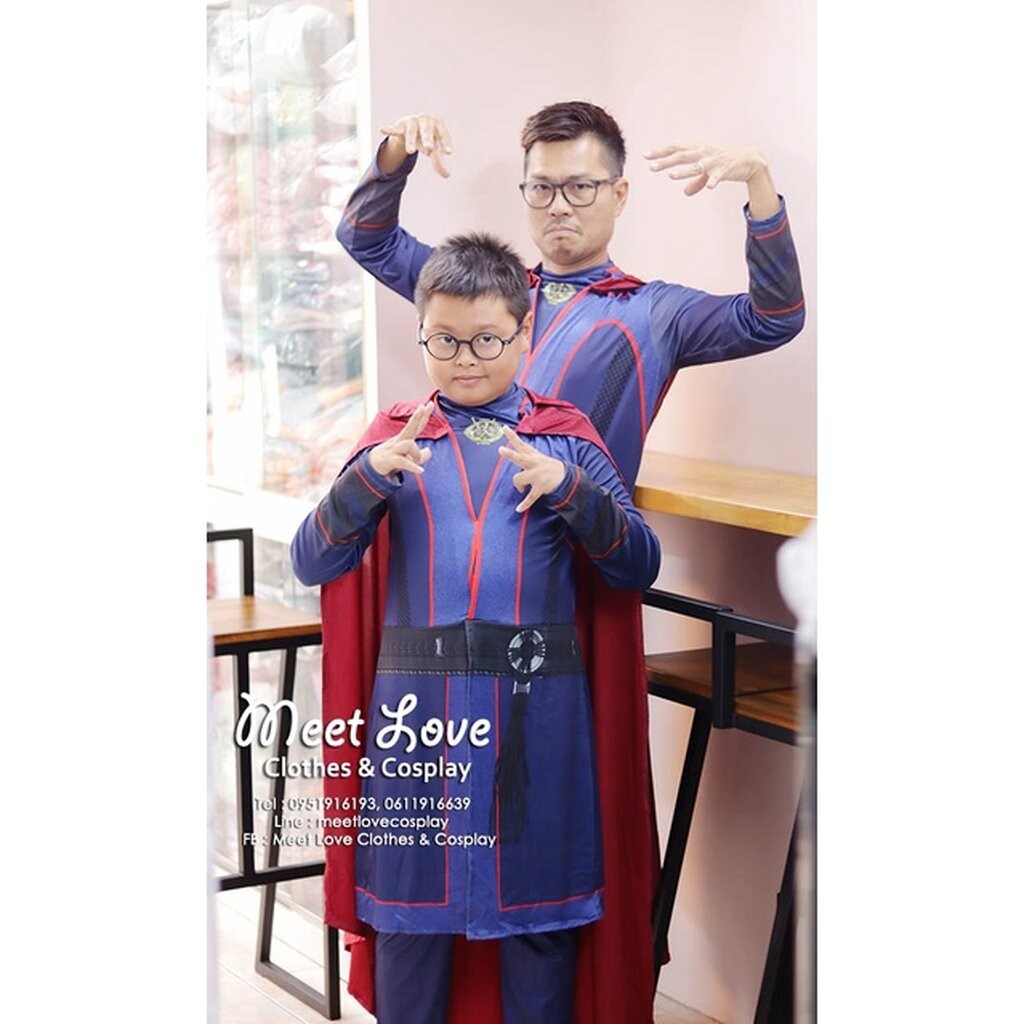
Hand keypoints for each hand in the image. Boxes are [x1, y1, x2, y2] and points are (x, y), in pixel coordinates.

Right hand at [368, 402, 433, 479]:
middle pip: (409, 426)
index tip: (430, 404)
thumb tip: (429, 451)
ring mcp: (394, 449)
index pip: (415, 425)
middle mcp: (399, 441)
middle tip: (422, 408)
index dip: (423, 415)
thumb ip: (421, 455)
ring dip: (417, 454)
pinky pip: (403, 461)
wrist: (372, 465)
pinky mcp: (390, 460)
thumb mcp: (409, 457)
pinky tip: (421, 471)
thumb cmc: (393, 458)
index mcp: (405, 438)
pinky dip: (413, 467)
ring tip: (418, 463)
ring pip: (409, 444)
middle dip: (416, 417)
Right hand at [379, 113, 452, 176]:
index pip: (442, 134)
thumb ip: (439, 162)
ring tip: (410, 152)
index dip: (445, 142)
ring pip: (411, 132)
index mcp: (437, 125)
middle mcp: (425, 121)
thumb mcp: (434, 150)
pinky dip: (389, 129)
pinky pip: (395, 129)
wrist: (413, 127)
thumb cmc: (427, 138)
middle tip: (429, 149)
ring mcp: (412, 122)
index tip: (448, 153)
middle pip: (427, 130)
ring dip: (411, 141)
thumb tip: (447, 175)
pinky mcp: (400, 126)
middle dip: (427, 138)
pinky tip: (382, 129)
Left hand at [498, 427, 566, 512]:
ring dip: (518, 485)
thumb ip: (525, 453)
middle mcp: (534, 464)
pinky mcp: (540, 487)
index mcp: (533, 456)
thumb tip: (508, 451)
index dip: (512, 436)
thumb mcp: (538, 456)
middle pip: (520, 458)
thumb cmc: (547, 466)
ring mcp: (537, 476)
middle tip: (500, 450)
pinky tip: (518, 509)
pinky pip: (530, 497)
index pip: (521, 444)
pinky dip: (524, 504)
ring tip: (520, 488)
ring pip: (519, 479)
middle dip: (510, 455)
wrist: (565, 477)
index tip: (503, 428)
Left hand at [643, 143, 778, 218]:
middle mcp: (704, 152)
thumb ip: (696, 182)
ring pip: (696, 166)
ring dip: (684, 171)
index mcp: (698, 150)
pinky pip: (717, 176)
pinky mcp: (725, 169)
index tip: (645, 156)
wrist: (751, 159)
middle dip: (666, 161)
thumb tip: (685, 192)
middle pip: (681, 155)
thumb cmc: (726, 162)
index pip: (675, 148)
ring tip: (671, 176)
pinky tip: (708, 187)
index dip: (661, 152)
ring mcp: (714, 161)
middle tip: (651, 167)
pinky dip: (712, 181)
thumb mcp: (709, 171)